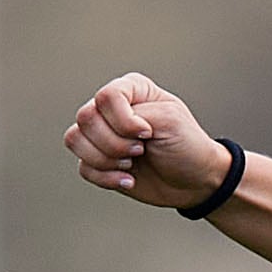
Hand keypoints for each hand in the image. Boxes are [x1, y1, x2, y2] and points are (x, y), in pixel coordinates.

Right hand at [66, 72, 232, 210]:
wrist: (195, 181)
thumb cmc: (187, 146)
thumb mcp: (171, 121)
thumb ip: (136, 115)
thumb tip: (105, 130)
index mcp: (130, 90)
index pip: (106, 97)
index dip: (123, 120)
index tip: (148, 133)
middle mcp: (110, 108)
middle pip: (86, 118)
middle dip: (115, 142)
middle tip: (142, 150)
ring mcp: (100, 134)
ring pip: (75, 140)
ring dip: (106, 159)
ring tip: (132, 163)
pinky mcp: (97, 159)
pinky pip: (83, 167)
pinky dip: (106, 177)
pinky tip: (130, 179)